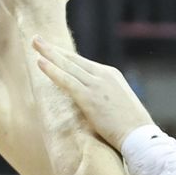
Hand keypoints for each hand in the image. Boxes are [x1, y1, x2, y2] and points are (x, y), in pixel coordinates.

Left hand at [32, 36, 153, 149]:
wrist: (140, 135)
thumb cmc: (132, 125)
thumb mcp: (121, 103)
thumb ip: (107, 96)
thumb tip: (97, 102)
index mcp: (111, 75)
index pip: (83, 63)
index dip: (65, 56)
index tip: (52, 50)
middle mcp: (103, 75)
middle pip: (73, 59)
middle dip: (53, 49)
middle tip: (37, 39)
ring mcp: (96, 85)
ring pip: (67, 65)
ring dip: (48, 53)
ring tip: (34, 42)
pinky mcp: (89, 97)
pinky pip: (66, 80)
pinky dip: (52, 70)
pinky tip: (39, 62)